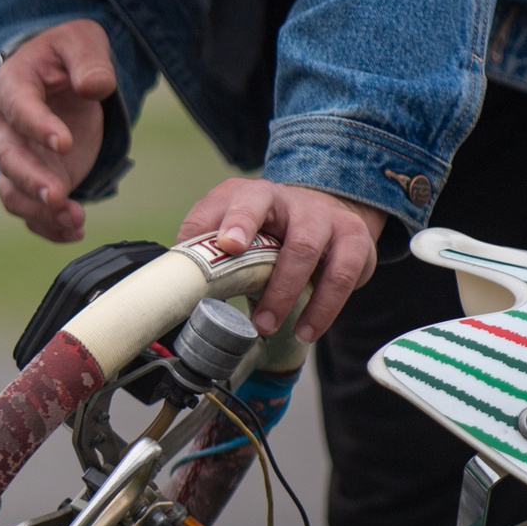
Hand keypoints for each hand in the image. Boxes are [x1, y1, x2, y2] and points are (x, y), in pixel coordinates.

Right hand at [0, 20, 115, 241]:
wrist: (56, 77)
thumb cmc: (66, 56)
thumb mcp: (81, 42)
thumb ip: (89, 60)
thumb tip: (94, 86)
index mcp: (12, 85)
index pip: (18, 108)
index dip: (38, 127)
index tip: (65, 143)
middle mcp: (4, 126)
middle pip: (8, 158)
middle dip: (31, 180)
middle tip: (58, 196)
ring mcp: (15, 157)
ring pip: (12, 191)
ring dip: (40, 211)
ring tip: (75, 220)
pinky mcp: (31, 180)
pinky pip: (29, 211)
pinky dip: (48, 227)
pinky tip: (74, 231)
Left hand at [180, 178, 385, 342]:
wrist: (319, 209)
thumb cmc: (265, 224)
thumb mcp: (228, 218)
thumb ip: (201, 236)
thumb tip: (171, 270)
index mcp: (257, 196)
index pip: (247, 201)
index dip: (238, 221)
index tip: (228, 245)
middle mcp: (296, 204)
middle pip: (295, 240)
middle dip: (276, 285)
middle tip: (257, 322)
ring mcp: (329, 221)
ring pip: (318, 259)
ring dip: (295, 299)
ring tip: (273, 329)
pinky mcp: (354, 242)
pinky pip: (344, 277)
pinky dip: (325, 308)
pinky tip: (307, 330)